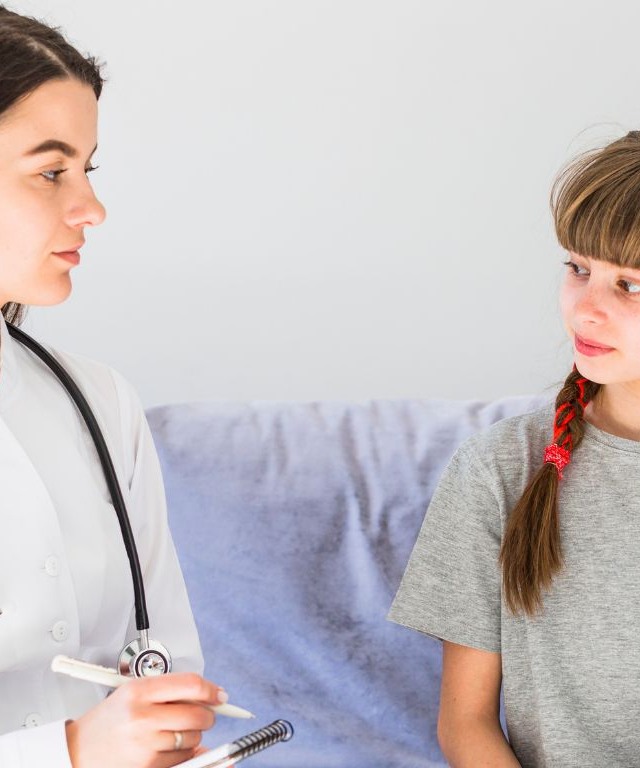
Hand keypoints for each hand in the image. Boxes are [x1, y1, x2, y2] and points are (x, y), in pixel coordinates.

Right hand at [65, 672, 226, 767]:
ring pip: (193, 738)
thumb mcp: (133, 692)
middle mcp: (142, 716)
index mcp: (140, 690)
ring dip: (193, 736)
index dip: (211, 690)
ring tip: (174, 732)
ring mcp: (144, 743)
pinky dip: (184, 755)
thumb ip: (169, 690)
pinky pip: (182, 759)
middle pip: (197, 713)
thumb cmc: (108, 720)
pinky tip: (167, 747)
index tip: (219, 695)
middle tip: (203, 715)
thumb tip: (210, 696)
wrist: (76, 751)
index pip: (191, 684)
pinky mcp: (147, 765)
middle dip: (207, 715)